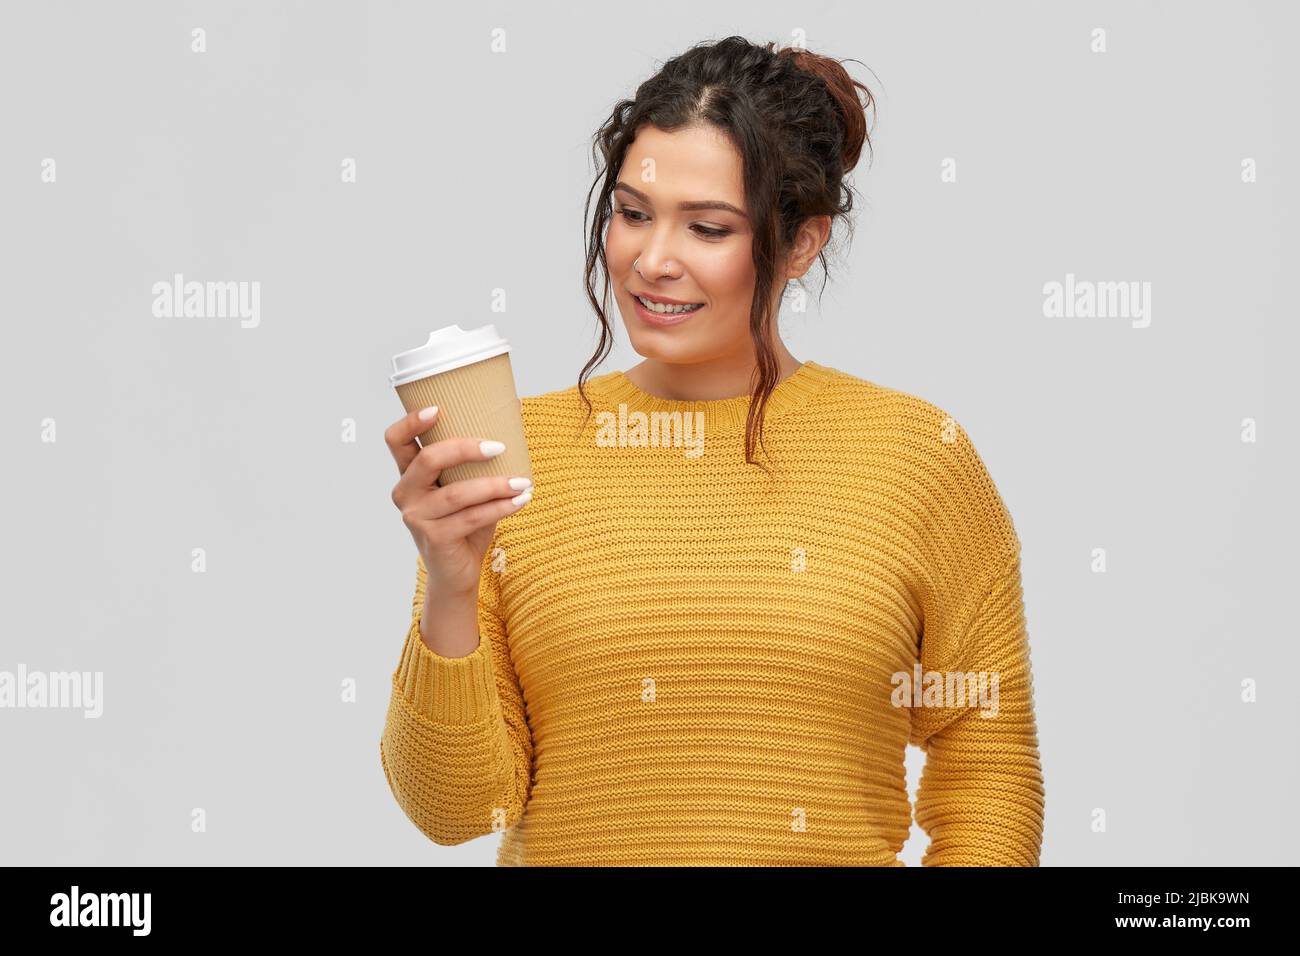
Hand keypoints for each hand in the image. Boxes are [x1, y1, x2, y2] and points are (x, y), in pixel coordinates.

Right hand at [385, 405, 532, 600]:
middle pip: (428, 459)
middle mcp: (405, 493)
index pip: (396, 441)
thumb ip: (480, 459)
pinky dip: (500, 507)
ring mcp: (416, 517)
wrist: (457, 572)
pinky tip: (521, 501)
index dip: (411, 422)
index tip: (437, 409)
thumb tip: (514, 409)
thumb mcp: (468, 487)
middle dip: (465, 448)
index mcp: (409, 475)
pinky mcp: (434, 538)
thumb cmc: (465, 523)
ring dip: (494, 484)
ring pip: (456, 493)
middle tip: (500, 447)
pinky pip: (471, 518)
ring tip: (523, 481)